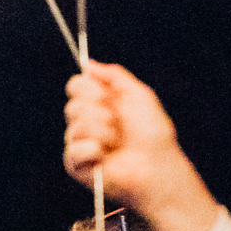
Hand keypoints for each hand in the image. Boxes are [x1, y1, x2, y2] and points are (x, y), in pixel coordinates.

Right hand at [63, 65, 222, 230]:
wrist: (157, 166)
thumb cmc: (152, 134)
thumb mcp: (138, 94)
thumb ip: (113, 75)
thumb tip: (88, 64)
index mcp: (99, 104)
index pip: (75, 86)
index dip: (89, 89)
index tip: (109, 96)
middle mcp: (86, 122)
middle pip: (73, 105)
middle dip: (101, 112)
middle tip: (119, 124)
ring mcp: (80, 144)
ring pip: (76, 126)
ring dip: (103, 132)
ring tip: (118, 143)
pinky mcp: (76, 165)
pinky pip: (74, 149)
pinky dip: (93, 150)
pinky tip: (105, 157)